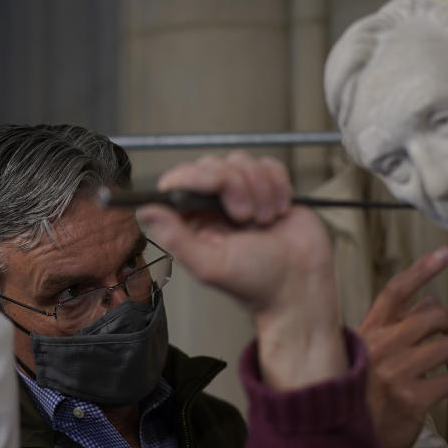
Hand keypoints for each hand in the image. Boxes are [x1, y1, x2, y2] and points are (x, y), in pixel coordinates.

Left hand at [137, 152, 346, 389]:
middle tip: (246, 218)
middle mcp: (213, 205)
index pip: (179, 180)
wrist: (301, 286)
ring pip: (242, 161)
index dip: (196, 176)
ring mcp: (242, 194)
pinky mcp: (270, 187)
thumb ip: (176, 238)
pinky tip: (280, 210)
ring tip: (265, 220)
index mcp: (192, 220)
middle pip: (212, 164)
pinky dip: (278, 184)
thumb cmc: (257, 283)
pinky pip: (268, 164)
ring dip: (259, 189)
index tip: (216, 185)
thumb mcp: (211, 265)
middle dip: (234, 186)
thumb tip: (145, 211)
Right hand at [357, 249, 447, 447]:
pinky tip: (445, 389)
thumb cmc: (354, 396)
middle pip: (433, 316)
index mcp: (367, 333)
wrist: (340, 442)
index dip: (422, 269)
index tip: (444, 253)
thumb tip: (428, 301)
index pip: (395, 291)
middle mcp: (381, 347)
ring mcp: (396, 372)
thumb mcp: (362, 356)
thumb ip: (391, 329)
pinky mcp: (412, 399)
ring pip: (446, 347)